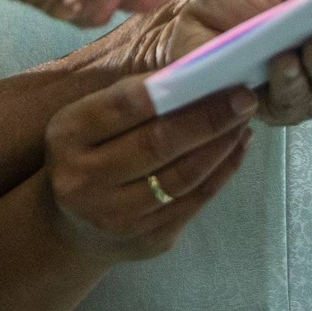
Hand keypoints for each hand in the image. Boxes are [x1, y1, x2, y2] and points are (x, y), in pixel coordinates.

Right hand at [41, 74, 254, 264]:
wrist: (71, 227)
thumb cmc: (86, 154)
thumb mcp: (87, 121)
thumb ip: (128, 98)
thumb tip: (194, 70)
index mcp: (67, 136)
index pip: (124, 105)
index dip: (172, 88)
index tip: (213, 72)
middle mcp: (84, 179)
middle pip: (157, 144)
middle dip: (208, 118)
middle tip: (244, 98)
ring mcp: (115, 216)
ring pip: (182, 178)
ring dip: (221, 146)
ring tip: (243, 121)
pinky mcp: (145, 239)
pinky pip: (194, 202)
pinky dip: (221, 172)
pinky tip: (236, 148)